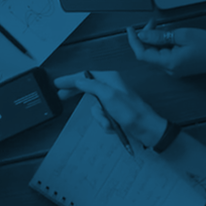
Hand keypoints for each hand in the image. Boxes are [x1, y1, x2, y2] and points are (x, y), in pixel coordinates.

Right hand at [52, 70, 168, 146]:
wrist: (147, 130)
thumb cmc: (131, 113)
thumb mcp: (108, 96)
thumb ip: (91, 86)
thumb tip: (79, 80)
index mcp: (110, 79)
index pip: (84, 76)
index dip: (69, 79)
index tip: (57, 83)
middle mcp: (111, 86)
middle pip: (86, 87)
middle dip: (76, 95)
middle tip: (62, 96)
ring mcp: (113, 99)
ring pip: (95, 106)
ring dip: (99, 117)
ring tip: (108, 122)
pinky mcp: (116, 110)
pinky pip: (102, 115)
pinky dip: (106, 122)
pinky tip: (113, 125)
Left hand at [125, 21, 205, 78]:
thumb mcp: (182, 35)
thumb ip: (159, 36)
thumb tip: (143, 35)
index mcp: (168, 63)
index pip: (141, 54)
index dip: (133, 41)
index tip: (130, 29)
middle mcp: (168, 69)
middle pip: (147, 53)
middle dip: (145, 37)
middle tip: (151, 22)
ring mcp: (173, 69)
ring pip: (155, 53)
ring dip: (153, 40)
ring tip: (158, 26)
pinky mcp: (178, 66)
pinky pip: (164, 55)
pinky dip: (161, 44)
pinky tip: (166, 35)